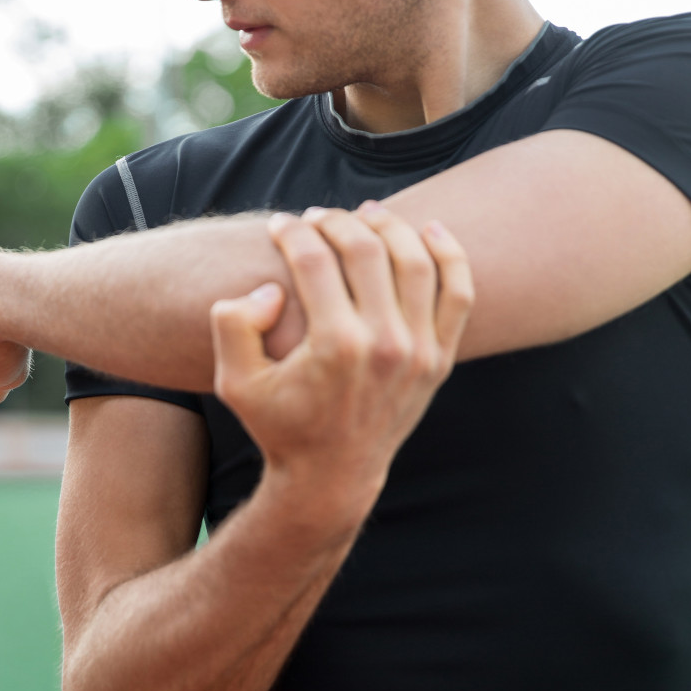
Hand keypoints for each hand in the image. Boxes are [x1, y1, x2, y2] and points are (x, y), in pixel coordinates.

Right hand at [209, 202, 472, 533]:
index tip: (279, 224)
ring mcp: (419, 351)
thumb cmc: (279, 423)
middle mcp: (384, 345)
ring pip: (415, 262)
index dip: (292, 232)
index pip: (314, 260)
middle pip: (365, 251)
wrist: (331, 476)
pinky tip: (429, 229)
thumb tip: (271, 289)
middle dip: (335, 222)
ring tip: (366, 214)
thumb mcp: (234, 383)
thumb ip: (232, 326)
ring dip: (390, 227)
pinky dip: (448, 255)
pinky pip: (458, 293)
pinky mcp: (440, 359)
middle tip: (316, 218)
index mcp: (334, 346)